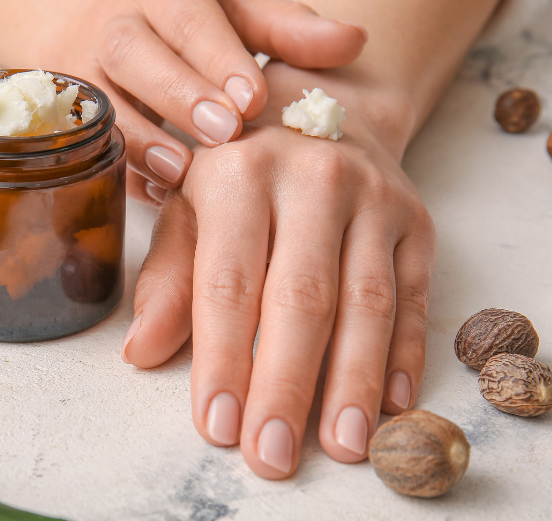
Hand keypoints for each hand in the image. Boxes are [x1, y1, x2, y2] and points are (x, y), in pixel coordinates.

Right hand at [58, 0, 366, 204]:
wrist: (116, 32)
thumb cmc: (195, 26)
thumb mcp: (241, 12)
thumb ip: (291, 29)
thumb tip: (354, 40)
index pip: (186, 15)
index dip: (216, 56)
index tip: (252, 100)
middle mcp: (116, 25)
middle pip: (133, 54)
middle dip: (178, 94)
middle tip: (224, 134)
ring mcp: (87, 73)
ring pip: (103, 105)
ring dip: (142, 141)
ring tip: (183, 173)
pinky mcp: (77, 119)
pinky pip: (94, 147)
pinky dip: (127, 172)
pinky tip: (163, 194)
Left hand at [122, 61, 435, 477]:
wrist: (325, 104)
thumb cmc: (240, 166)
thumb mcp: (189, 205)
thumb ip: (169, 276)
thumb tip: (142, 352)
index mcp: (237, 171)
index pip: (228, 281)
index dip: (223, 358)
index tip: (217, 426)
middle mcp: (311, 177)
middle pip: (302, 298)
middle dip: (287, 384)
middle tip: (273, 455)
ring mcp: (373, 197)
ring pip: (367, 302)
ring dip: (354, 382)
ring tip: (343, 446)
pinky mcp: (417, 218)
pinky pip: (415, 295)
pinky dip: (406, 354)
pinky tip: (392, 406)